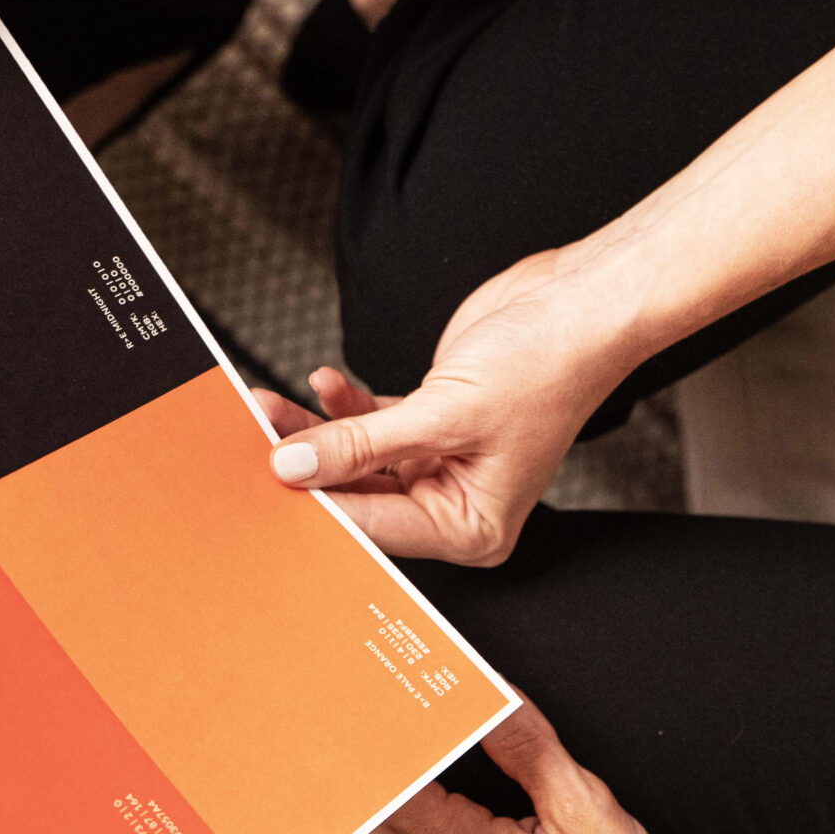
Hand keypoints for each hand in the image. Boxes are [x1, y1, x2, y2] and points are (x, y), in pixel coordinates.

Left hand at [262, 249, 629, 565]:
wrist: (579, 305)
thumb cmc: (547, 366)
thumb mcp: (443, 413)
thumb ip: (361, 443)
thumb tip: (294, 466)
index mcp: (473, 527)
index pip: (377, 528)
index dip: (320, 505)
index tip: (267, 486)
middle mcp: (456, 502)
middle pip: (361, 496)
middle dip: (309, 466)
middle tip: (255, 442)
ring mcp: (441, 462)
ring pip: (358, 458)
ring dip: (316, 431)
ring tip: (271, 407)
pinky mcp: (430, 423)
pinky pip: (372, 426)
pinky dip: (345, 406)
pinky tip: (325, 383)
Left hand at [353, 703, 764, 833]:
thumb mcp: (588, 810)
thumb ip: (530, 747)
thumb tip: (495, 697)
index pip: (394, 784)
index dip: (386, 738)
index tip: (390, 704)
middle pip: (368, 820)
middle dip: (367, 769)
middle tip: (377, 725)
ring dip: (374, 806)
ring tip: (391, 762)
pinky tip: (418, 816)